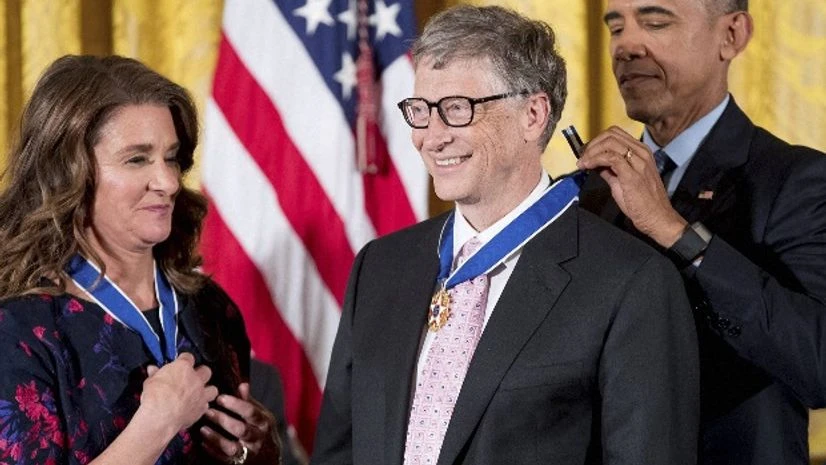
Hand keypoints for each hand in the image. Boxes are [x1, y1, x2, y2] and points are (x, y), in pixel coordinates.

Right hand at [140, 353, 218, 433]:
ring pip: (213, 389)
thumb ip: (155, 374)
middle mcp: (195, 379)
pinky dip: (202, 406)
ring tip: (198, 393)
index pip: (188, 357)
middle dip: (201, 373)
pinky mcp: (201, 408)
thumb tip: (152, 370)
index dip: (184, 360)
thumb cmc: (155, 398)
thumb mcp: (150, 381)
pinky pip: (206, 405)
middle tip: (192, 378)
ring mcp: (201, 394)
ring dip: (207, 390)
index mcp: (183, 367)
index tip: (181, 362)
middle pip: (206, 371)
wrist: (161, 416)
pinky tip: (194, 408)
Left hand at [200, 383, 280, 464]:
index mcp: (263, 422)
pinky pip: (225, 458)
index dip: (235, 404)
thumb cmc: (261, 429)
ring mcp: (249, 451)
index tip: (220, 398)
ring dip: (216, 438)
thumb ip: (249, 401)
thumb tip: (242, 384)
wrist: (270, 455)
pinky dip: (213, 451)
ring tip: (203, 429)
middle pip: (240, 429)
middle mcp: (257, 437)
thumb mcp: (260, 414)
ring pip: (232, 447)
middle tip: (208, 411)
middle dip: (223, 420)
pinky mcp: (240, 462)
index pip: (250, 412)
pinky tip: (204, 442)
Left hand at [576, 126, 686, 246]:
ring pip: (610, 143)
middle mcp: (642, 153)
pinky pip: (610, 158)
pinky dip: (595, 159)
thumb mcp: (623, 181)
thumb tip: (596, 164)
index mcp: (641, 153)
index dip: (597, 141)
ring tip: (583, 163)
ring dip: (591, 152)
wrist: (657, 218)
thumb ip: (610, 170)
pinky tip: (588, 166)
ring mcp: (639, 163)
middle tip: (582, 157)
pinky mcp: (633, 175)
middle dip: (592, 144)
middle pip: (611, 134)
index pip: (616, 134)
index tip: (586, 152)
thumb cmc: (644, 203)